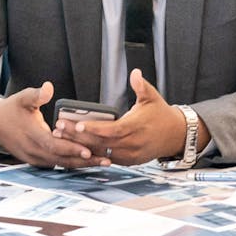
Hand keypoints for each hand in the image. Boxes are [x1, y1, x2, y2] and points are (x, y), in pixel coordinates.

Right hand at [0, 82, 108, 168]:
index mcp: (31, 135)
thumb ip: (37, 94)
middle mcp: (33, 151)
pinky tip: (87, 162)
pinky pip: (56, 165)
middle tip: (105, 160)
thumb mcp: (22, 97)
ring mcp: (34, 158)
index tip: (88, 150)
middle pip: (62, 160)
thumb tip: (48, 88)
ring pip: (61, 164)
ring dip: (81, 165)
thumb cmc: (11, 110)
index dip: (71, 149)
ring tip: (102, 162)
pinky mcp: (36, 161)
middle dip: (84, 161)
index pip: (54, 145)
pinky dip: (72, 163)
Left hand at [54, 70, 198, 165]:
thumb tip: (135, 73)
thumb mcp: (152, 97)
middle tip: (59, 128)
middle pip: (101, 142)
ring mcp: (130, 155)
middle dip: (78, 136)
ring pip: (101, 153)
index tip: (76, 123)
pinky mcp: (129, 161)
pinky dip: (91, 154)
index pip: (111, 130)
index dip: (93, 128)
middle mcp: (133, 143)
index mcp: (137, 127)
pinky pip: (107, 159)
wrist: (175, 135)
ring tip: (62, 137)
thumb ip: (141, 86)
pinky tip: (75, 148)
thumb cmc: (161, 114)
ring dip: (81, 146)